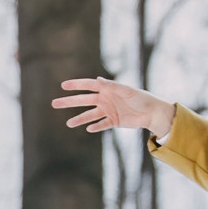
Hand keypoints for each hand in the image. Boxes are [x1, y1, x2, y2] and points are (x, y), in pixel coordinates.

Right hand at [53, 78, 175, 139]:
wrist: (153, 112)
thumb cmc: (141, 98)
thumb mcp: (127, 91)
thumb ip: (112, 86)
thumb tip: (98, 79)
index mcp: (107, 89)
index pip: (88, 86)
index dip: (76, 85)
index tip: (63, 86)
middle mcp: (105, 99)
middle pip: (83, 101)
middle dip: (69, 102)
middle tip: (54, 104)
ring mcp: (108, 111)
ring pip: (89, 115)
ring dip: (79, 119)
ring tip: (68, 123)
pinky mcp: (113, 121)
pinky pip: (101, 124)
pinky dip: (95, 126)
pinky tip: (88, 129)